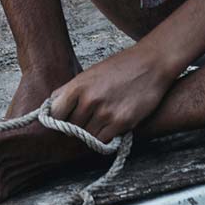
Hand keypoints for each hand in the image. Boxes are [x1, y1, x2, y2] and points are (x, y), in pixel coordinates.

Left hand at [48, 45, 175, 143]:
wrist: (151, 63)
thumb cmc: (120, 67)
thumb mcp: (90, 74)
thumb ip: (72, 91)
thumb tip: (53, 107)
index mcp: (78, 85)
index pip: (55, 114)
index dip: (58, 119)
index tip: (63, 120)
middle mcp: (89, 100)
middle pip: (71, 128)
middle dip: (76, 128)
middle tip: (86, 122)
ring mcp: (105, 113)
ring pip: (87, 137)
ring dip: (91, 134)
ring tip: (100, 123)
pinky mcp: (122, 123)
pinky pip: (104, 141)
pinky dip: (105, 138)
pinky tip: (110, 127)